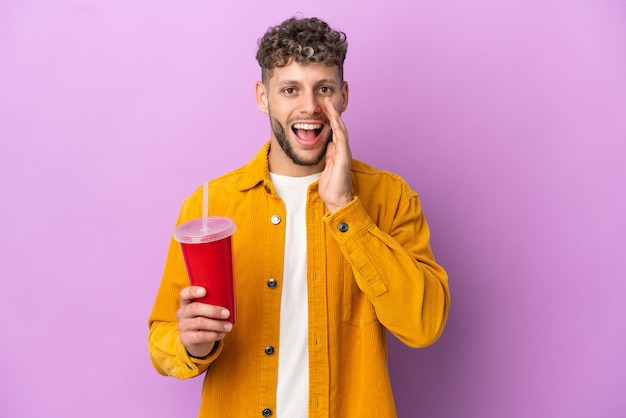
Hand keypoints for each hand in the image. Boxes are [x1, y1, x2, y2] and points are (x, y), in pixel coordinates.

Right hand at [176, 286, 232, 357]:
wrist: (196, 340)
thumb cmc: (205, 318)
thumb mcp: (206, 308)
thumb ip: (213, 301)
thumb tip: (231, 295)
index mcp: (186, 302)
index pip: (184, 293)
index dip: (193, 291)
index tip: (205, 291)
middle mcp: (182, 313)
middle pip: (195, 308)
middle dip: (213, 310)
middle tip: (227, 313)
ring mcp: (183, 326)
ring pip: (200, 323)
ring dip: (217, 324)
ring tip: (229, 326)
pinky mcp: (185, 338)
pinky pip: (200, 336)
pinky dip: (213, 335)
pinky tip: (222, 334)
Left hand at [319, 97, 352, 213]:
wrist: (337, 199)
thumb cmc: (332, 185)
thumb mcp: (327, 165)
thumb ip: (328, 153)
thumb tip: (327, 143)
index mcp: (338, 150)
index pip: (334, 130)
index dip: (330, 118)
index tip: (323, 106)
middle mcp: (343, 149)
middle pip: (339, 126)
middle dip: (333, 112)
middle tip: (326, 99)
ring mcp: (344, 152)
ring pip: (341, 130)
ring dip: (335, 116)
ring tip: (329, 104)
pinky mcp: (343, 157)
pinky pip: (341, 140)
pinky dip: (338, 128)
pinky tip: (334, 120)